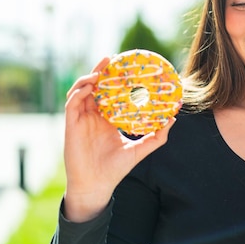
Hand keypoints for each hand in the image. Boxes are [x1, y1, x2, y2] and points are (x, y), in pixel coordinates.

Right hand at [62, 57, 175, 221]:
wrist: (97, 185)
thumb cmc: (116, 169)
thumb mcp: (140, 149)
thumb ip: (157, 136)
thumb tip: (173, 119)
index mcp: (106, 119)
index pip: (109, 94)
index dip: (114, 80)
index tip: (126, 66)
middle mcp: (92, 117)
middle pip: (94, 88)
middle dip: (101, 71)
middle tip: (112, 58)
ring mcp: (80, 120)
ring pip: (80, 91)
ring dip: (89, 77)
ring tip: (101, 68)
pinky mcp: (71, 126)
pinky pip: (72, 104)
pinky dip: (80, 92)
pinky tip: (91, 85)